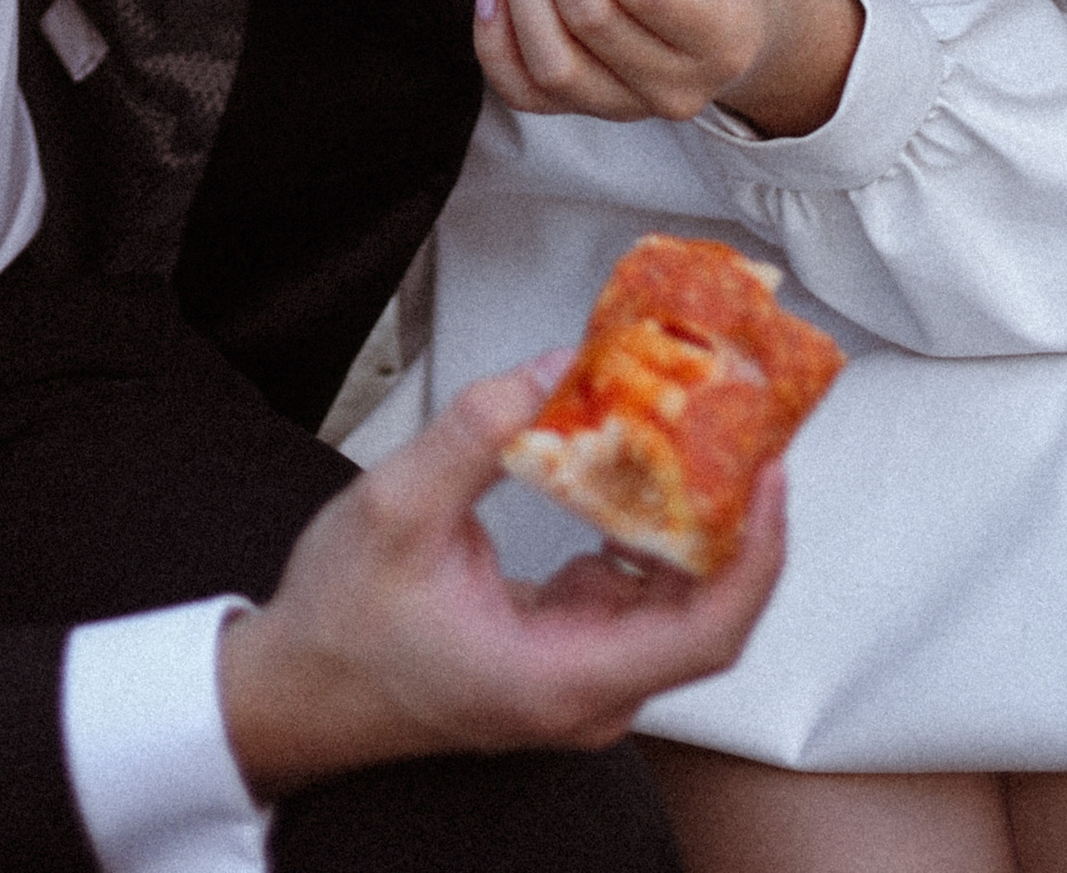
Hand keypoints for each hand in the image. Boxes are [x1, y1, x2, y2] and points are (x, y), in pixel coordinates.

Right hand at [214, 357, 785, 796]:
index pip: (704, 633)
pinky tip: (635, 473)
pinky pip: (633, 598)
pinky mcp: (564, 657)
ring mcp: (578, 681)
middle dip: (734, 518)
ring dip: (693, 522)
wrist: (297, 690)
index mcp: (559, 680)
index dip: (755, 555)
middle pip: (703, 616)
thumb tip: (551, 371)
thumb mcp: (397, 508)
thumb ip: (479, 433)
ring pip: (673, 605)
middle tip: (741, 428)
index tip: (770, 476)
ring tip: (697, 435)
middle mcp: (585, 695)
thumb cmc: (340, 625)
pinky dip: (647, 534)